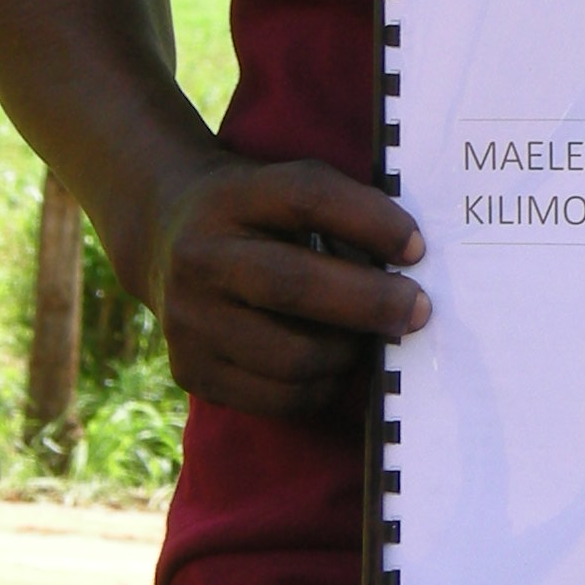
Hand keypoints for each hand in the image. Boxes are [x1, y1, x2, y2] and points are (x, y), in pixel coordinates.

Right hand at [146, 158, 426, 421]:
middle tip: (418, 311)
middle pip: (294, 285)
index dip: (369, 221)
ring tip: (368, 339)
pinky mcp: (190, 370)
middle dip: (371, 303)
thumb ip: (342, 210)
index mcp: (230, 197)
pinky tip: (334, 364)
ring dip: (348, 353)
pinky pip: (277, 398)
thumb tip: (413, 262)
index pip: (306, 198)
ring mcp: (187, 320)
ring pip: (290, 357)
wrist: (166, 237)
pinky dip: (322, 387)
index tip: (417, 247)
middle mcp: (198, 257)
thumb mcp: (284, 186)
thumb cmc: (256, 213)